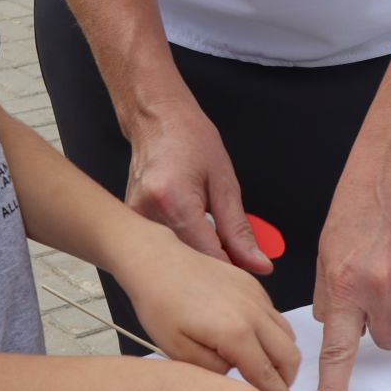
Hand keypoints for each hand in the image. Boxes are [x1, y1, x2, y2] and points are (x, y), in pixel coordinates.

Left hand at [116, 224, 301, 390]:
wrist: (156, 261)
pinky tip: (253, 341)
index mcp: (236, 333)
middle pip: (289, 355)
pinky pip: (275, 315)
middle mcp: (254, 313)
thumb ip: (214, 372)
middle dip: (287, 380)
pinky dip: (273, 333)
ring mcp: (256, 296)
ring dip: (283, 356)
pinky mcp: (252, 284)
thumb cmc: (160, 304)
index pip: (268, 375)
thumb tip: (233, 377)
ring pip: (287, 334)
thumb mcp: (178, 352)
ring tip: (265, 369)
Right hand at [124, 99, 271, 274]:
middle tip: (235, 251)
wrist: (157, 120)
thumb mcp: (225, 183)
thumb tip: (257, 263)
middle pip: (189, 261)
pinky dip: (185, 244)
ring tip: (211, 231)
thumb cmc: (189, 140)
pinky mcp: (133, 222)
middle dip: (217, 263)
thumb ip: (240, 230)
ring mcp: (136, 219)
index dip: (232, 269)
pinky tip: (192, 229)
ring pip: (176, 257)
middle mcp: (148, 212)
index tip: (248, 270)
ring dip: (199, 254)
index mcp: (173, 200)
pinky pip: (164, 245)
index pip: (208, 256)